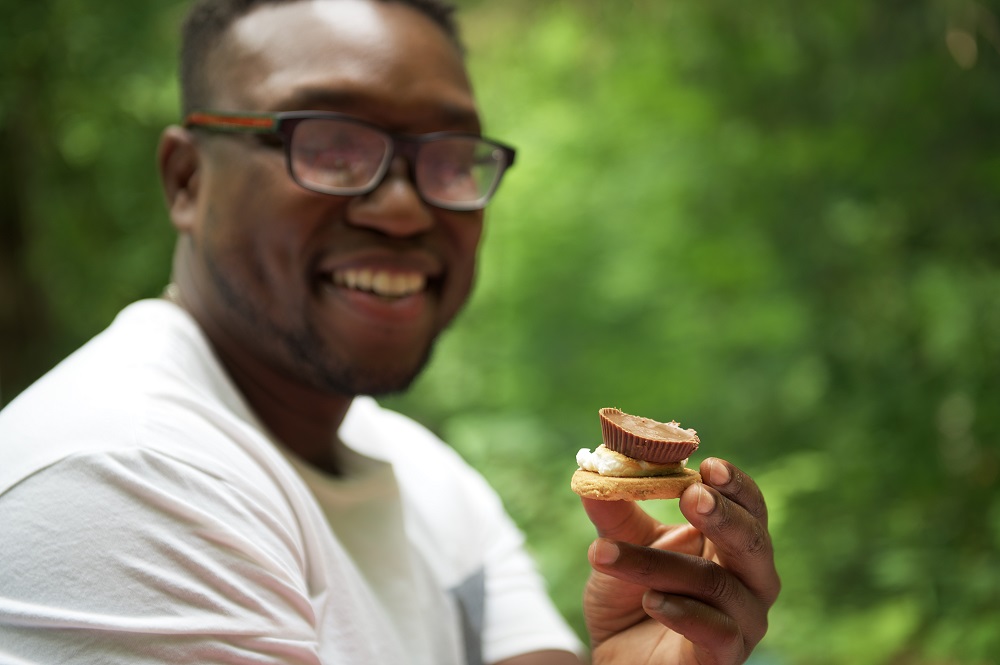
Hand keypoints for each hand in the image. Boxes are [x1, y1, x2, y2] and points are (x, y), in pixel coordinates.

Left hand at [581, 457, 779, 664]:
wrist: (618, 656)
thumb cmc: (631, 594)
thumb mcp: (618, 543)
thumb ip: (612, 508)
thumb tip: (595, 466)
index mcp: (732, 542)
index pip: (749, 506)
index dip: (734, 485)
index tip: (708, 464)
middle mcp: (751, 580)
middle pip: (753, 542)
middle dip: (723, 516)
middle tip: (692, 495)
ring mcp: (745, 622)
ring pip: (716, 584)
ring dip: (661, 565)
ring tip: (607, 553)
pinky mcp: (727, 658)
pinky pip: (718, 633)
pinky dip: (683, 613)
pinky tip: (652, 601)